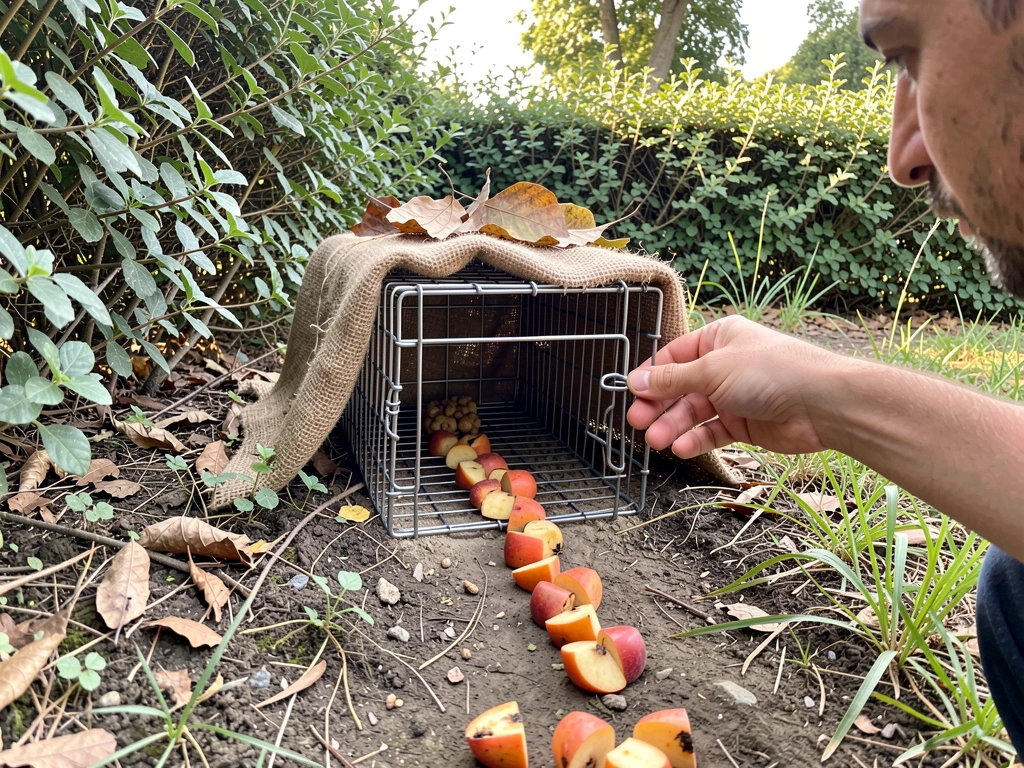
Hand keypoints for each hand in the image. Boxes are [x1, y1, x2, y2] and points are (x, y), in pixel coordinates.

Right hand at [627, 316, 849, 457]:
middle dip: (659, 406)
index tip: (632, 393)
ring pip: (694, 413)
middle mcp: (724, 366)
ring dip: (674, 426)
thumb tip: (636, 381)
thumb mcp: (712, 370)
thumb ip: (672, 380)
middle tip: (638, 422)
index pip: (674, 357)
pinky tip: (681, 447)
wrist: (821, 403)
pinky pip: (712, 432)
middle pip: (681, 387)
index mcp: (718, 339)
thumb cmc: (772, 371)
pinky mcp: (744, 423)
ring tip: (657, 441)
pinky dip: (696, 440)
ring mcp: (734, 396)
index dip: (652, 376)